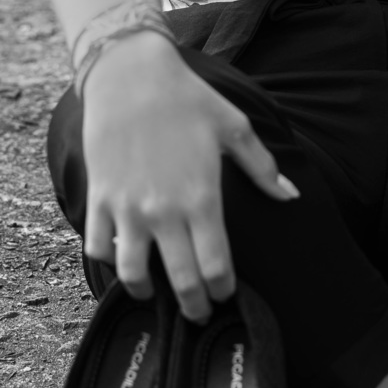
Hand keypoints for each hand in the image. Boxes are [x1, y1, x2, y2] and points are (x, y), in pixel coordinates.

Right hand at [80, 32, 298, 322]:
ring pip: (132, 274)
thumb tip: (290, 195)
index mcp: (202, 197)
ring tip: (155, 293)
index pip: (216, 266)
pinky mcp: (99, 197)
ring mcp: (127, 207)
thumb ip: (263, 168)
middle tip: (199, 314)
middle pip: (181, 281)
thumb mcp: (235, 128)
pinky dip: (108, 261)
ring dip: (146, 292)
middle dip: (193, 306)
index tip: (227, 295)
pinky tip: (123, 258)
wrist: (130, 74)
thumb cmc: (188, 99)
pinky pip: (98, 246)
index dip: (223, 290)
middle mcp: (164, 210)